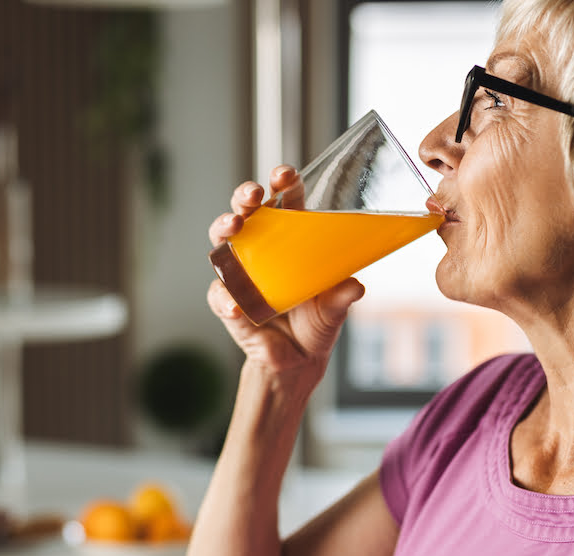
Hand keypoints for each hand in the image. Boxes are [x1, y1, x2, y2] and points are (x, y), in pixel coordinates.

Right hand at [207, 165, 364, 377]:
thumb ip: (341, 297)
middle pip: (246, 211)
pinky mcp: (228, 301)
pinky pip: (219, 294)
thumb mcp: (334, 309)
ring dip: (224, 227)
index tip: (285, 175)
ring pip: (222, 241)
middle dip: (245, 197)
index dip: (283, 184)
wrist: (297, 362)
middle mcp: (260, 249)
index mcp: (290, 240)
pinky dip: (225, 298)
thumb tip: (354, 286)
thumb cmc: (316, 323)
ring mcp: (240, 274)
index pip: (284, 201)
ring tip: (233, 227)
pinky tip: (235, 305)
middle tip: (253, 195)